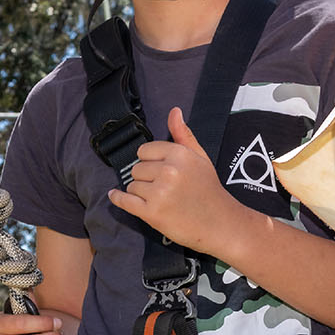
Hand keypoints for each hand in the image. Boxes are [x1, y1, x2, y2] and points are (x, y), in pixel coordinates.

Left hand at [105, 107, 238, 252]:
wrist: (219, 223)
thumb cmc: (208, 190)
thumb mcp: (200, 157)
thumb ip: (183, 134)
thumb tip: (174, 111)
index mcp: (179, 154)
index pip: (144, 151)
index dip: (151, 162)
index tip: (160, 170)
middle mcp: (169, 171)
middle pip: (136, 169)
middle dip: (146, 178)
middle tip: (164, 188)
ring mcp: (159, 193)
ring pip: (131, 185)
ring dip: (141, 193)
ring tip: (161, 199)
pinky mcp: (152, 213)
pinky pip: (124, 201)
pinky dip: (118, 199)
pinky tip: (114, 196)